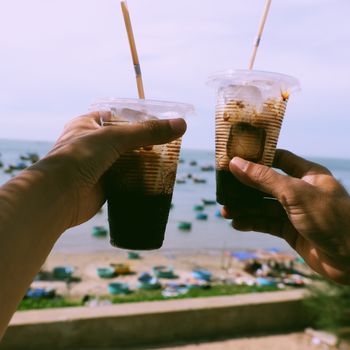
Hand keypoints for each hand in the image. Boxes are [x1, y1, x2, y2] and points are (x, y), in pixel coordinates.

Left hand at [32, 112, 185, 228]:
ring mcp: (99, 165)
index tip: (160, 122)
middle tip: (168, 143)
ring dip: (144, 162)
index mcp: (89, 124)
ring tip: (167, 160)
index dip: (139, 117)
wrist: (59, 196)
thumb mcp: (115, 138)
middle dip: (145, 143)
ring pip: (127, 160)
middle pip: (126, 140)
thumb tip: (181, 125)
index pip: (119, 116)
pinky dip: (139, 178)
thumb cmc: (80, 158)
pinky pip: (126, 178)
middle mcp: (93, 144)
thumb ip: (148, 132)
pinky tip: (155, 178)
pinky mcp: (104, 184)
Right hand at [223, 149, 349, 284]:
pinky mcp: (290, 230)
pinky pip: (266, 223)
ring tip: (225, 211)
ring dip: (245, 208)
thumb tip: (236, 163)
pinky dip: (251, 223)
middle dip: (245, 188)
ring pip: (263, 206)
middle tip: (224, 190)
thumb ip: (264, 179)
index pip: (277, 159)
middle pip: (266, 184)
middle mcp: (300, 190)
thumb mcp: (295, 194)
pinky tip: (237, 224)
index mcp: (307, 174)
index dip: (256, 158)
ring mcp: (294, 211)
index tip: (234, 159)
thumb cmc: (331, 219)